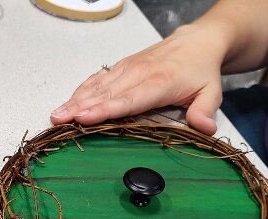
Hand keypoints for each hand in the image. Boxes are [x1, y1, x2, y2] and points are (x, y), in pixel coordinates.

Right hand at [50, 24, 226, 134]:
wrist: (197, 42)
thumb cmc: (201, 70)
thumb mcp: (212, 92)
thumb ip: (205, 111)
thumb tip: (204, 128)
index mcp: (159, 83)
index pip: (128, 100)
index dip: (105, 110)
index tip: (85, 118)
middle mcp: (139, 74)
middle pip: (105, 93)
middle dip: (80, 107)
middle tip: (59, 120)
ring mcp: (128, 69)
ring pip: (97, 85)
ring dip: (75, 100)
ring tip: (56, 114)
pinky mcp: (122, 67)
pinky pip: (98, 78)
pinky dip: (82, 90)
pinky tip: (69, 101)